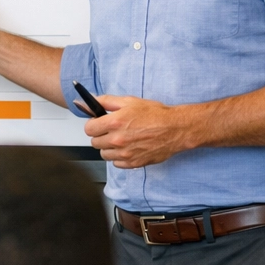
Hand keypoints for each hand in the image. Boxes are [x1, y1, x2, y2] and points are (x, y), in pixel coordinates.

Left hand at [84, 95, 198, 167]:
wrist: (175, 129)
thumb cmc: (155, 114)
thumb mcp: (129, 101)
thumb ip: (106, 101)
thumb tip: (90, 101)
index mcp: (114, 122)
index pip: (88, 129)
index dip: (93, 125)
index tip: (99, 123)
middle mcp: (117, 140)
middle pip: (95, 143)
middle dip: (101, 136)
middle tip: (112, 130)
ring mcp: (125, 153)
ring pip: (104, 154)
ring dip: (109, 148)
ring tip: (121, 139)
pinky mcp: (133, 163)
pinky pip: (116, 163)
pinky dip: (120, 157)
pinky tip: (129, 148)